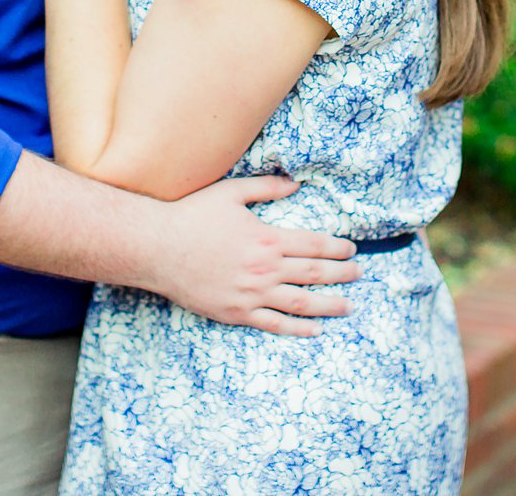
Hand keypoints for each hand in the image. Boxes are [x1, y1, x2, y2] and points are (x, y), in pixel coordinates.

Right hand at [140, 176, 360, 335]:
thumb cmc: (192, 216)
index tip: (351, 250)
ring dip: (330, 305)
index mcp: (266, 238)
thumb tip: (295, 184)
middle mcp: (264, 268)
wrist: (157, 248)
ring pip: (301, 303)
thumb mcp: (231, 193)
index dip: (337, 248)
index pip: (314, 245)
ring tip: (349, 305)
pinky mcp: (236, 312)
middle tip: (359, 274)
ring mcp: (251, 294)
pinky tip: (315, 330)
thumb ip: (266, 188)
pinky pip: (274, 324)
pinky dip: (298, 329)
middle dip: (342, 274)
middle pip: (314, 274)